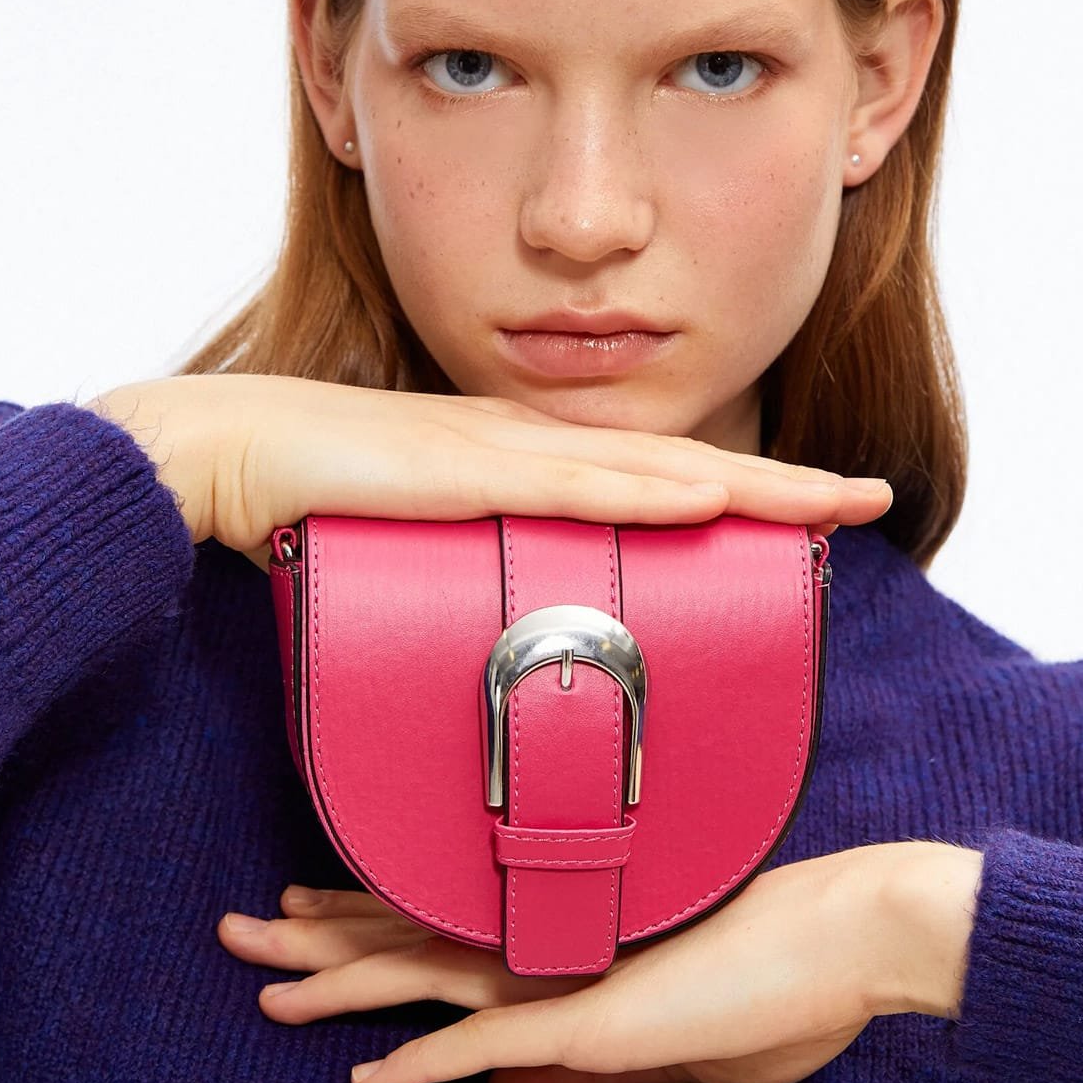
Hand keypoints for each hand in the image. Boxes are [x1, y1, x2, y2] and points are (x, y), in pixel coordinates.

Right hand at [81, 374, 893, 572]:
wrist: (211, 452)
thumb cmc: (297, 499)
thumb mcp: (402, 550)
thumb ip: (455, 581)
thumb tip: (492, 636)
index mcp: (517, 464)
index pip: (647, 477)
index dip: (734, 492)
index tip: (808, 512)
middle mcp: (524, 446)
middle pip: (678, 466)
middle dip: (782, 485)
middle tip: (871, 497)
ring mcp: (497, 451)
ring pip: (652, 469)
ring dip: (751, 486)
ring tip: (835, 500)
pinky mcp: (458, 470)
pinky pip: (572, 485)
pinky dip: (649, 493)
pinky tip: (715, 497)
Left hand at [216, 842, 982, 1082]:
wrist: (846, 939)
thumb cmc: (777, 979)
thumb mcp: (667, 1044)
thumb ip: (584, 1070)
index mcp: (562, 933)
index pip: (436, 921)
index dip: (361, 916)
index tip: (302, 909)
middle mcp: (547, 940)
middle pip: (403, 933)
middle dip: (314, 937)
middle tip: (239, 931)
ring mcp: (564, 973)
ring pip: (421, 972)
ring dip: (337, 987)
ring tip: (264, 990)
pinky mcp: (593, 1017)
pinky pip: (486, 1042)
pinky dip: (422, 1063)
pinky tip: (367, 1081)